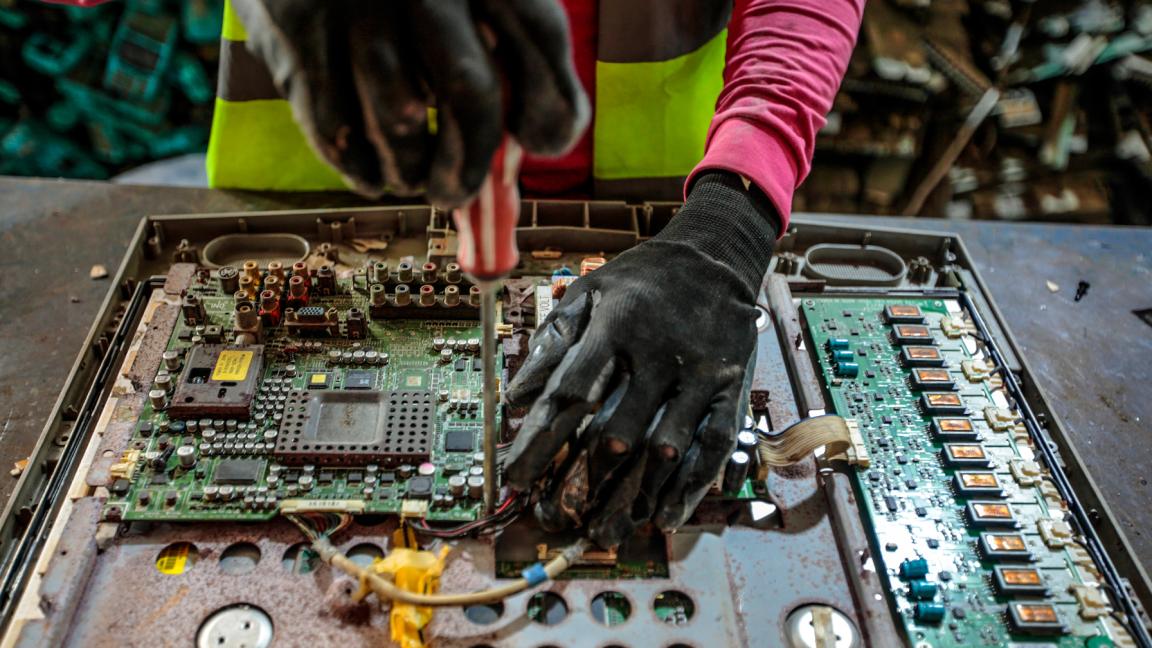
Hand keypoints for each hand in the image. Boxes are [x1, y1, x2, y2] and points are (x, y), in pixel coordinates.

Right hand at [230, 0, 587, 206]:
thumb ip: (503, 44)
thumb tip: (540, 137)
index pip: (539, 31)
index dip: (554, 100)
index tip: (545, 143)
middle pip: (469, 90)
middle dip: (469, 162)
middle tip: (456, 194)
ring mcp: (358, 3)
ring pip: (399, 120)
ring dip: (410, 168)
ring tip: (411, 178)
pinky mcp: (299, 29)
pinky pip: (336, 125)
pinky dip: (358, 166)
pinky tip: (369, 175)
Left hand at [503, 173, 779, 546]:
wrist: (715, 255)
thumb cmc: (640, 279)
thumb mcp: (589, 292)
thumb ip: (552, 341)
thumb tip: (517, 398)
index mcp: (616, 325)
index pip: (571, 393)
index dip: (540, 441)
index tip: (515, 478)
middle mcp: (659, 351)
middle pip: (617, 429)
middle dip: (583, 480)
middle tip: (558, 516)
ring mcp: (700, 371)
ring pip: (665, 447)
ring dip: (634, 496)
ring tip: (606, 532)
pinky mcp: (731, 386)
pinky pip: (712, 444)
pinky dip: (690, 486)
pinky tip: (667, 516)